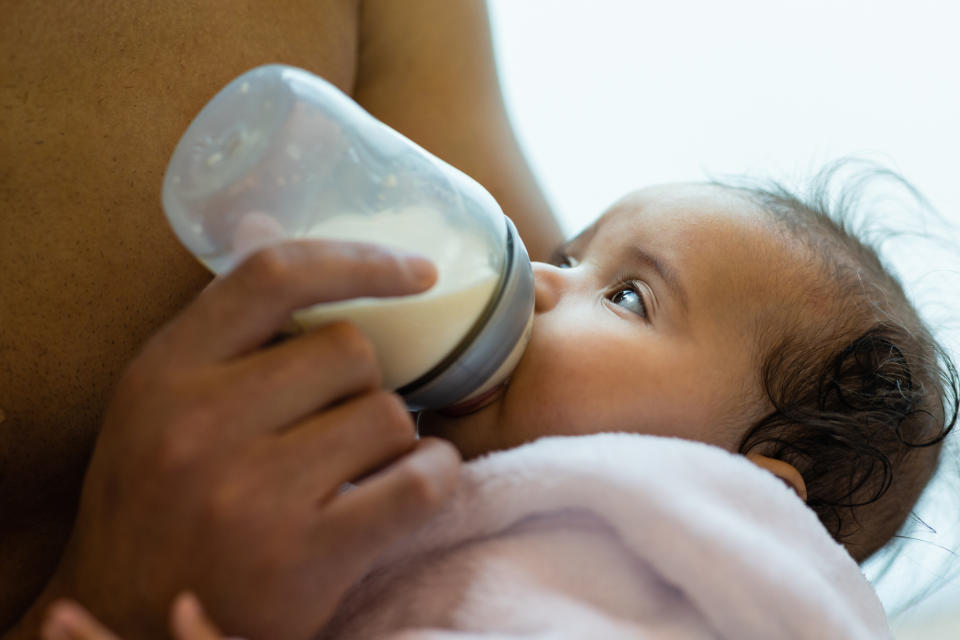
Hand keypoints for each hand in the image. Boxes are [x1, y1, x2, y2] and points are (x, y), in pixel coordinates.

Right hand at [35, 241, 460, 639]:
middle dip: (363, 383)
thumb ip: (219, 333)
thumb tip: (275, 229)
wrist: (130, 622)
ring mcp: (250, 494)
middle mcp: (199, 426)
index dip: (358, 258)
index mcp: (163, 373)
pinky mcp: (303, 557)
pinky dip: (434, 476)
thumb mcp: (157, 405)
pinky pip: (419, 481)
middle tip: (341, 421)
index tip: (418, 270)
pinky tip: (410, 484)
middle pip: (349, 350)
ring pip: (387, 414)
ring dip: (394, 436)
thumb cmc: (154, 505)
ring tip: (360, 465)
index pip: (274, 275)